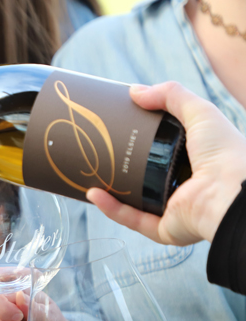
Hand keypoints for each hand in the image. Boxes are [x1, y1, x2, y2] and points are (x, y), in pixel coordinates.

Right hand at [87, 81, 245, 244]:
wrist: (231, 193)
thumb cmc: (225, 153)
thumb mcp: (200, 112)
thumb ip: (172, 96)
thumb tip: (134, 91)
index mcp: (197, 161)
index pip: (164, 150)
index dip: (141, 139)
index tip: (117, 129)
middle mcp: (185, 186)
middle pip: (145, 176)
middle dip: (120, 166)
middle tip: (98, 151)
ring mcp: (174, 209)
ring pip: (134, 201)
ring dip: (110, 190)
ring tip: (89, 174)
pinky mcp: (165, 229)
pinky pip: (132, 219)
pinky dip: (111, 208)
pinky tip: (94, 194)